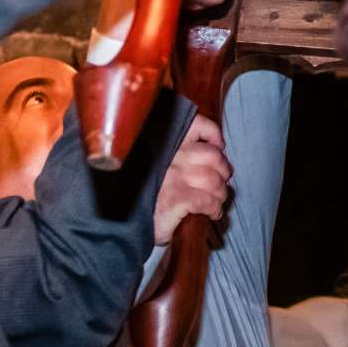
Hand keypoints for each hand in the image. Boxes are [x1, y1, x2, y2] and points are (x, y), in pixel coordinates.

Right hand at [153, 117, 231, 243]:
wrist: (124, 221)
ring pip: (214, 180)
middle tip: (221, 180)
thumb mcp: (156, 164)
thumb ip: (177, 154)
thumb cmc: (143, 193)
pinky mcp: (177, 199)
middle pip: (214, 156)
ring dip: (221, 193)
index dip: (213, 134)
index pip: (197, 125)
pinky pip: (208, 201)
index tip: (219, 146)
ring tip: (217, 200)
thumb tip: (211, 152)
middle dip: (223, 170)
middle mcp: (172, 156)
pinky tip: (212, 213)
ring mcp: (175, 177)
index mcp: (167, 143)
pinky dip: (215, 208)